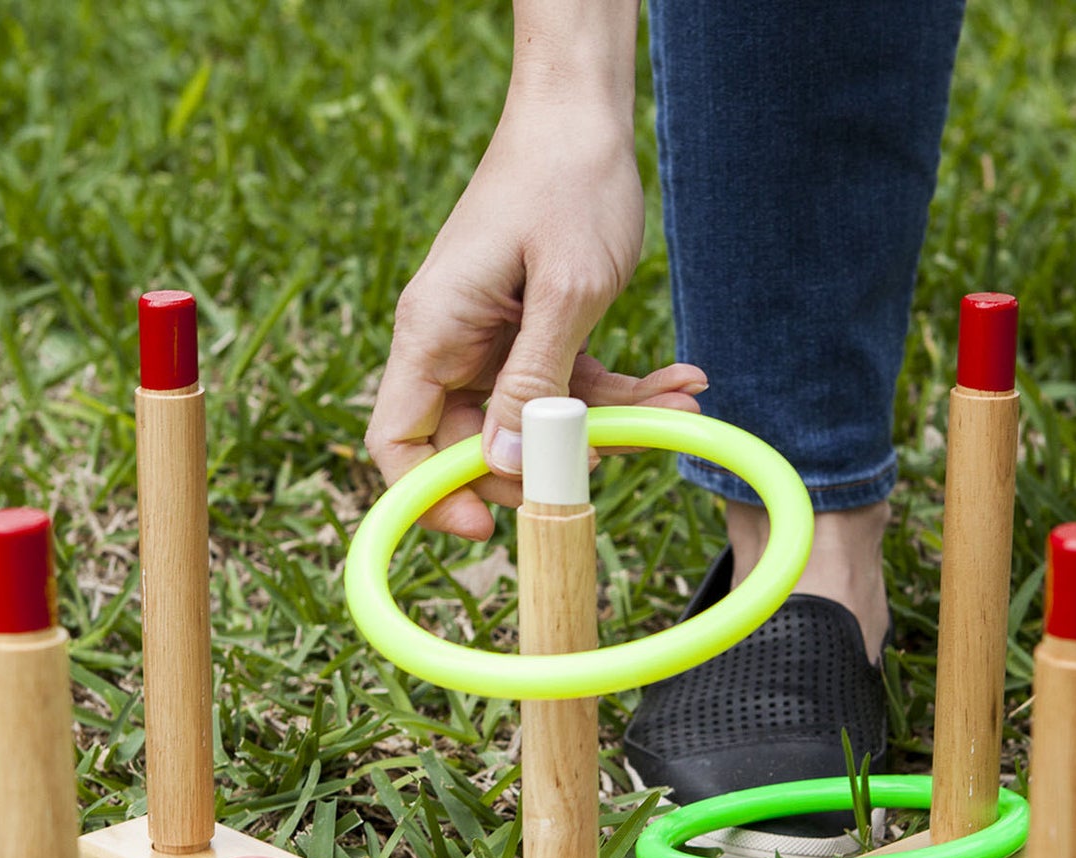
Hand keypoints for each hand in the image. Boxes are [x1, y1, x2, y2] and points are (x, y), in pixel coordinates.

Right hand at [365, 95, 705, 537]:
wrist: (584, 112)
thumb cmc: (564, 179)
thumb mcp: (563, 290)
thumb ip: (535, 381)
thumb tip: (507, 465)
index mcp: (433, 333)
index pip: (396, 439)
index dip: (429, 494)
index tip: (486, 527)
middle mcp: (453, 344)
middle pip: (473, 444)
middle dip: (541, 467)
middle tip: (602, 464)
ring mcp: (493, 341)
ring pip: (536, 422)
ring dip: (605, 430)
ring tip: (677, 412)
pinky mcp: (534, 333)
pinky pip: (570, 387)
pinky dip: (622, 395)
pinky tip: (679, 385)